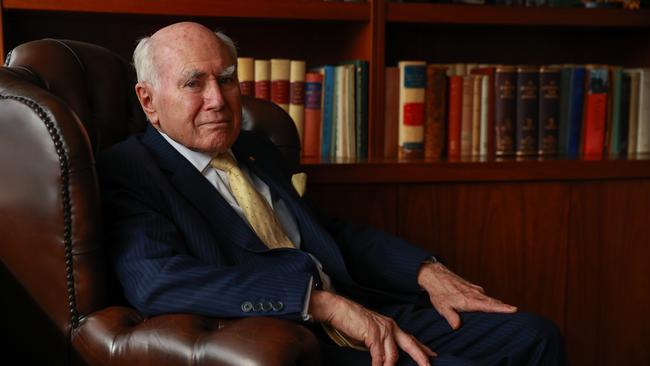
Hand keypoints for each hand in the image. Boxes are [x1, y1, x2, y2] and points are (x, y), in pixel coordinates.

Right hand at [309, 290, 435, 365]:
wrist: (339, 309)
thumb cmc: (352, 321)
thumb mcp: (371, 332)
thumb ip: (381, 342)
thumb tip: (386, 356)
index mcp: (391, 326)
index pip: (410, 338)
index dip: (422, 348)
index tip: (432, 356)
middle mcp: (390, 327)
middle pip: (410, 344)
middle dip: (421, 357)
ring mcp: (382, 329)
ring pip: (393, 354)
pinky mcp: (372, 333)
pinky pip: (378, 355)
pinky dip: (378, 365)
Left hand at [417, 262, 516, 329]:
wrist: (435, 275)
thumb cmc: (438, 292)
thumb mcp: (442, 307)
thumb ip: (451, 317)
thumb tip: (457, 327)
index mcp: (469, 300)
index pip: (488, 305)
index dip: (501, 308)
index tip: (514, 309)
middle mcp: (474, 294)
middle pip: (492, 301)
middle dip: (503, 306)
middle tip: (515, 311)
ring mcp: (474, 289)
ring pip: (488, 297)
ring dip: (497, 302)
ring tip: (506, 308)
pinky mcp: (471, 287)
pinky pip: (483, 294)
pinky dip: (489, 299)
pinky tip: (490, 302)